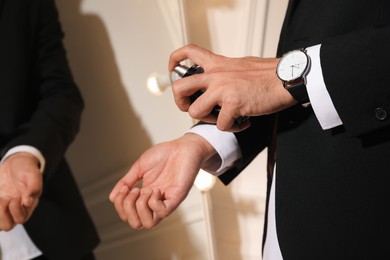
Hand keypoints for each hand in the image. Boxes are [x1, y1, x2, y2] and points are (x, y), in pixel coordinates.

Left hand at [0, 152, 41, 230]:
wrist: (14, 163)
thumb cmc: (25, 168)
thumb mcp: (32, 173)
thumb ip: (34, 186)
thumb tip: (28, 202)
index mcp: (28, 204)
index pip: (21, 219)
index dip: (16, 210)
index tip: (15, 196)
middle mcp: (16, 209)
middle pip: (7, 225)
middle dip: (2, 214)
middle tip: (4, 198)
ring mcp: (4, 208)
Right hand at [109, 133, 216, 228]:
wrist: (184, 147)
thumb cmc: (165, 155)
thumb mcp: (139, 167)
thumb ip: (126, 181)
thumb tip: (111, 198)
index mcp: (145, 195)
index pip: (128, 214)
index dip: (120, 205)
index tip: (124, 187)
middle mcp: (154, 202)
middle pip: (136, 224)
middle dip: (127, 208)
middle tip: (133, 190)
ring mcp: (166, 201)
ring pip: (149, 224)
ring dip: (140, 207)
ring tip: (145, 190)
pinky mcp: (177, 197)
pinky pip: (163, 212)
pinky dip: (154, 203)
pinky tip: (156, 189)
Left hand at [169, 44, 296, 131]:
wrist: (286, 78)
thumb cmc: (267, 73)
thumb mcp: (239, 65)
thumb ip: (224, 72)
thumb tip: (215, 83)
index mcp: (217, 63)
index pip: (188, 52)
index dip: (175, 60)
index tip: (174, 69)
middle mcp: (215, 76)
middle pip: (179, 88)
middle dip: (180, 102)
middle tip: (192, 107)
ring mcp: (222, 90)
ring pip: (195, 111)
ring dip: (208, 119)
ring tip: (222, 118)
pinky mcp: (233, 105)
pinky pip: (221, 125)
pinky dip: (231, 128)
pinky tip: (242, 122)